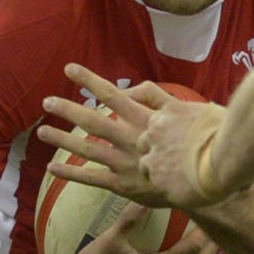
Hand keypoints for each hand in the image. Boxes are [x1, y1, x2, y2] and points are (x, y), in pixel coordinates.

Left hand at [41, 64, 226, 210]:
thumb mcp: (184, 109)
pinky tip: (52, 167)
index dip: (88, 80)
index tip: (69, 69)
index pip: (110, 94)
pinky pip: (90, 178)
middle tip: (47, 102)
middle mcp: (129, 137)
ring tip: (42, 131)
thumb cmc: (205, 140)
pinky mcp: (124, 184)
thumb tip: (130, 91)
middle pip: (91, 120)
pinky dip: (70, 173)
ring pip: (85, 148)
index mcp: (144, 117)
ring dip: (62, 139)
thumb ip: (155, 96)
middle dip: (67, 109)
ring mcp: (124, 162)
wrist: (211, 175)